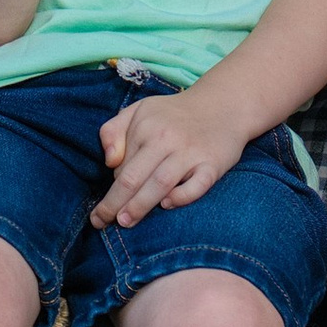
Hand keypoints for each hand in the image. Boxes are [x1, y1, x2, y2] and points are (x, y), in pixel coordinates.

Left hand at [92, 81, 247, 228]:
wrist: (224, 104)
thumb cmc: (174, 114)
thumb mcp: (138, 111)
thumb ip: (113, 131)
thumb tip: (109, 162)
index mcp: (145, 126)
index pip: (121, 166)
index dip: (110, 190)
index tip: (105, 207)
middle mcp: (167, 138)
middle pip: (134, 178)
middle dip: (114, 203)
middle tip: (102, 222)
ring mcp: (191, 152)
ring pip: (160, 184)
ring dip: (139, 206)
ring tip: (125, 222)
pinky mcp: (213, 164)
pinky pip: (196, 186)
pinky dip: (181, 197)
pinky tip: (167, 205)